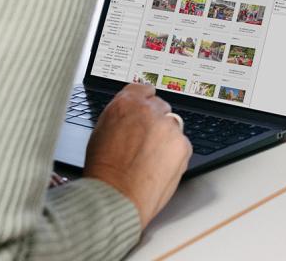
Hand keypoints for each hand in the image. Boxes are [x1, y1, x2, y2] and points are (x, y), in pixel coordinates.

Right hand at [83, 83, 191, 227]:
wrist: (117, 196)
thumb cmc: (104, 171)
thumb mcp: (102, 131)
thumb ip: (121, 116)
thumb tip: (130, 116)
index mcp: (126, 103)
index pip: (143, 89)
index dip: (145, 101)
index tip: (147, 109)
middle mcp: (150, 110)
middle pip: (161, 107)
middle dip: (156, 121)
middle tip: (146, 142)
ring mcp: (169, 127)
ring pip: (173, 126)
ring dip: (166, 137)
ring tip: (150, 159)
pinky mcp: (183, 145)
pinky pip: (182, 144)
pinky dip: (174, 154)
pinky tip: (159, 167)